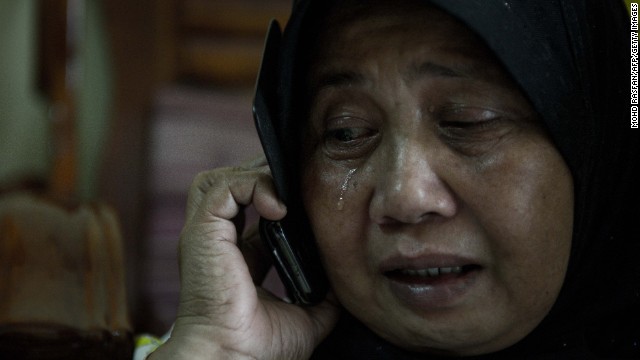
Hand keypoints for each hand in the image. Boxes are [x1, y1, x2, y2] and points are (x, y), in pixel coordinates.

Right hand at [150, 157, 339, 359]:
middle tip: (293, 186)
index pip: (251, 212)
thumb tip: (340, 284)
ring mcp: (206, 236)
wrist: (235, 359)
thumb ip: (320, 296)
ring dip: (254, 178)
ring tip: (283, 195)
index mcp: (236, 259)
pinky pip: (223, 188)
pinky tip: (278, 208)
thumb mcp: (304, 315)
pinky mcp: (202, 232)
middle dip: (260, 177)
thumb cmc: (259, 348)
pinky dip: (252, 186)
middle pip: (228, 187)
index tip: (305, 199)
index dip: (276, 198)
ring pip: (218, 180)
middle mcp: (217, 243)